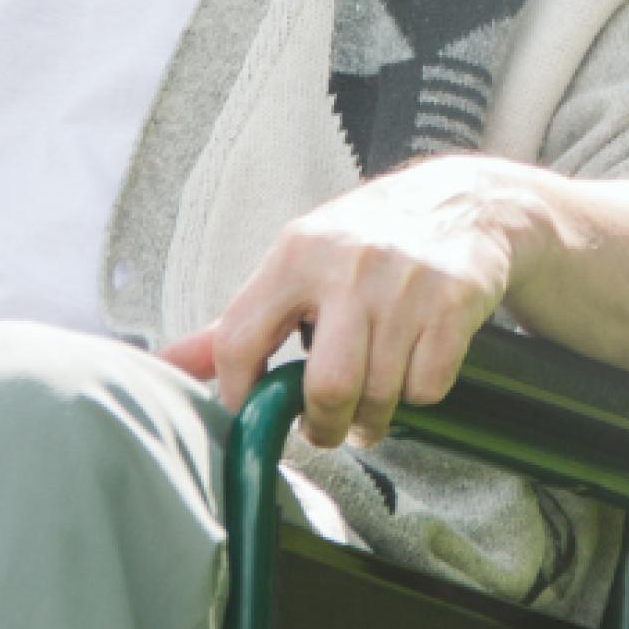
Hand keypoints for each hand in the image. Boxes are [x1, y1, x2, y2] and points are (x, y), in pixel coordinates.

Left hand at [160, 158, 547, 449]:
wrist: (462, 203)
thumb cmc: (362, 243)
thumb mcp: (295, 264)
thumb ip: (237, 322)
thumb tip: (166, 363)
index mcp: (294, 254)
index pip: (241, 339)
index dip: (240, 393)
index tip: (253, 410)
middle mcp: (346, 265)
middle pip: (326, 387)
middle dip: (325, 426)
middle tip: (328, 426)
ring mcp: (403, 283)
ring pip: (379, 395)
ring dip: (373, 418)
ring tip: (371, 402)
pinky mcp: (453, 301)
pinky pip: (428, 387)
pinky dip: (418, 395)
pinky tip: (412, 368)